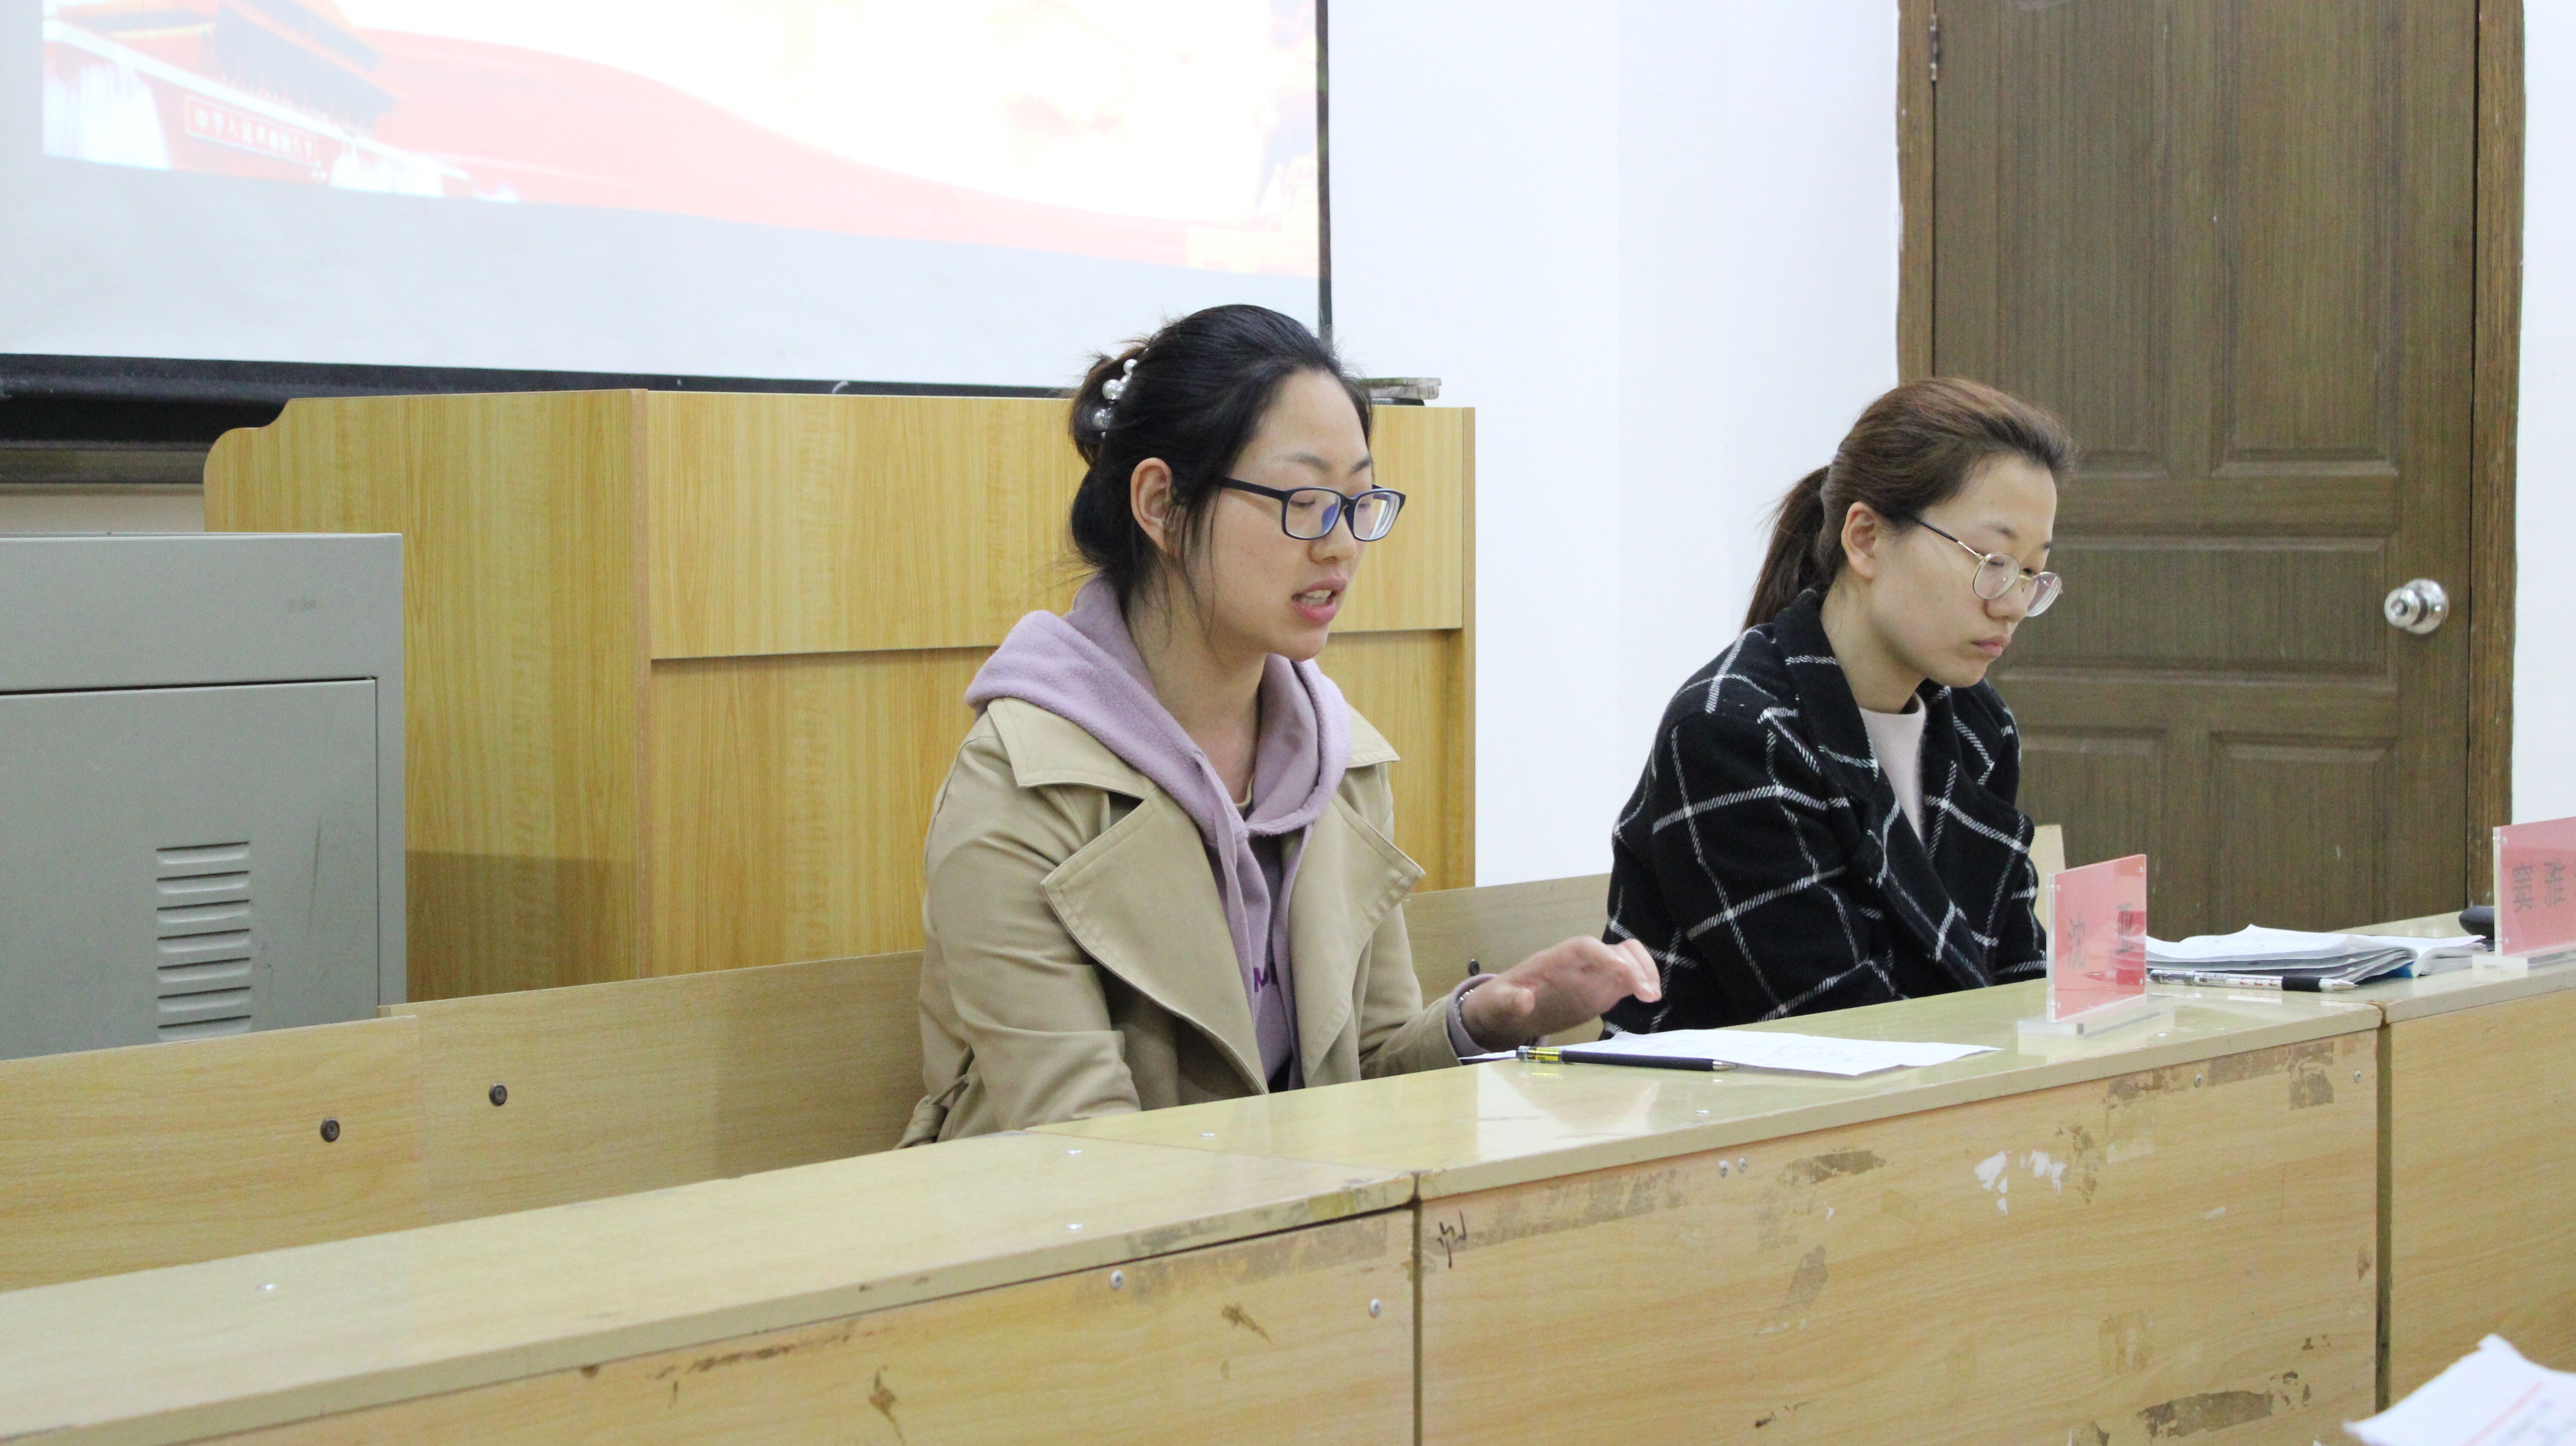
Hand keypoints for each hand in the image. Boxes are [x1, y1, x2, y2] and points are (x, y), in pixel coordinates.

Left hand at [1460, 937, 1660, 1051]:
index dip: (1605, 955)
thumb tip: (1525, 998)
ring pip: (1627, 959)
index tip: (1622, 972)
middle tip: (1647, 992)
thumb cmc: (1501, 1002)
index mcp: (1554, 959)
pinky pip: (1628, 978)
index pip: (1585, 947)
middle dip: (1634, 964)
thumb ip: (1510, 1001)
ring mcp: (1593, 975)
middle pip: (1613, 949)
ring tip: (1652, 997)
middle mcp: (1579, 963)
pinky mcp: (1601, 989)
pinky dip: (1642, 984)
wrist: (1507, 1010)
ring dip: (1644, 972)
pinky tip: (1649, 998)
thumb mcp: (1498, 1004)